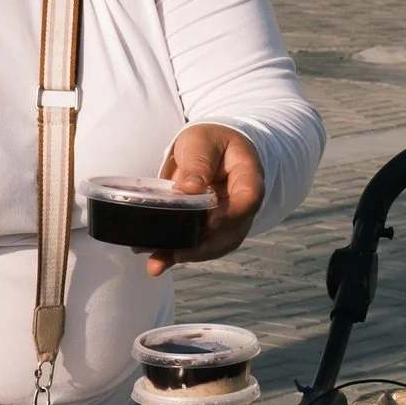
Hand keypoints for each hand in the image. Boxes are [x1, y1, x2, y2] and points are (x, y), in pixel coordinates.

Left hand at [148, 123, 264, 275]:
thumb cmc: (208, 142)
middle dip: (203, 246)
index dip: (231, 214)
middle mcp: (242, 204)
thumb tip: (189, 188)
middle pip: (232, 232)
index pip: (249, 198)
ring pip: (215, 245)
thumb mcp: (201, 141)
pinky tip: (157, 260)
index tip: (210, 222)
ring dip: (187, 255)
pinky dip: (177, 254)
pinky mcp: (210, 229)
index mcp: (247, 175)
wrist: (208, 150)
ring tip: (157, 263)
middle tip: (176, 252)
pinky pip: (199, 245)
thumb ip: (198, 162)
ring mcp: (228, 220)